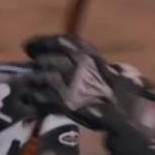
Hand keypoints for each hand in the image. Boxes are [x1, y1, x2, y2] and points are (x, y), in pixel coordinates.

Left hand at [20, 34, 154, 132]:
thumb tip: (58, 58)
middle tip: (32, 72)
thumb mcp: (102, 67)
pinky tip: (34, 100)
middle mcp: (81, 65)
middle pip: (48, 59)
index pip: (60, 41)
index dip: (41, 42)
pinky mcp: (68, 103)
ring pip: (43, 77)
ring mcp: (74, 84)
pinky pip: (44, 98)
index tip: (29, 46)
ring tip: (28, 86)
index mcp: (90, 54)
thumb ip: (83, 61)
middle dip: (37, 65)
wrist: (126, 114)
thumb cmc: (117, 92)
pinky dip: (36, 98)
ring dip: (34, 82)